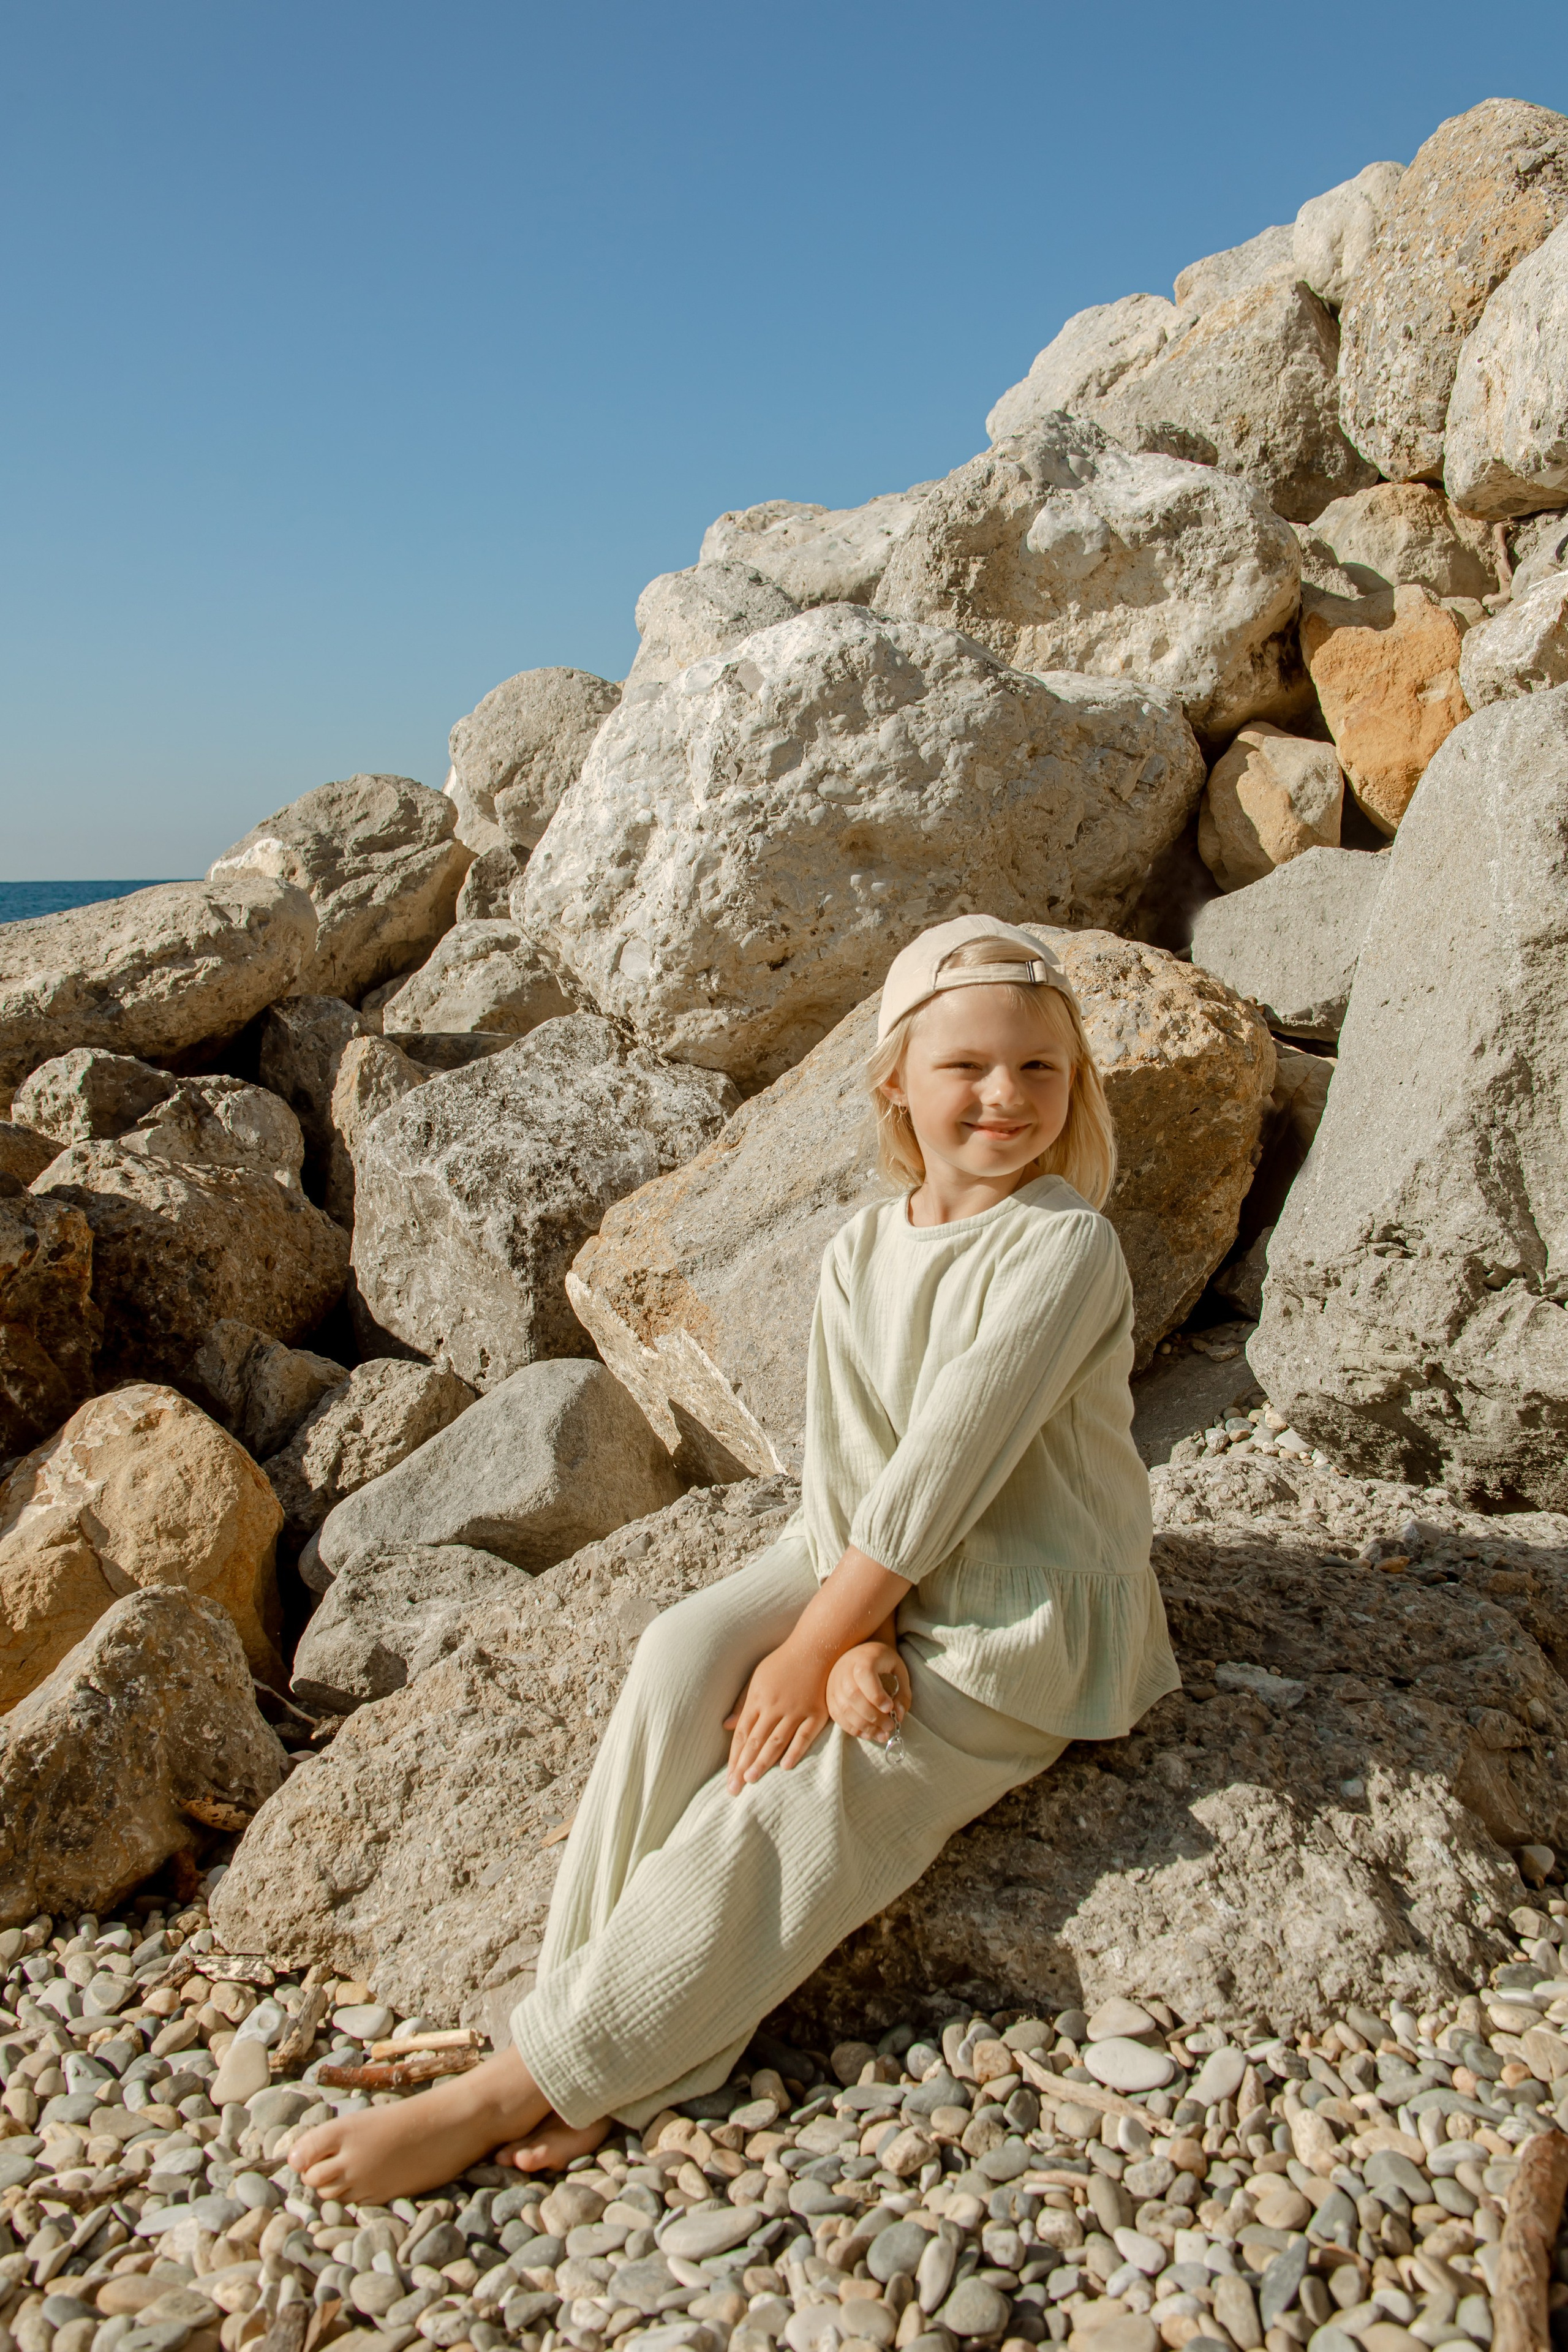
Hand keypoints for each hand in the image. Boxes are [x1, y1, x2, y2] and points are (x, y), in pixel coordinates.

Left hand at [723, 1638, 828, 1791]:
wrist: (816, 1647)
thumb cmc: (783, 1663)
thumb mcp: (757, 1678)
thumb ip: (742, 1703)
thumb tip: (725, 1726)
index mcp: (758, 1698)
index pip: (742, 1734)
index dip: (734, 1757)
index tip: (728, 1777)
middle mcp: (774, 1707)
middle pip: (755, 1741)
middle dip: (743, 1766)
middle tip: (734, 1788)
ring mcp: (796, 1710)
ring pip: (776, 1741)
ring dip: (763, 1762)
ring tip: (751, 1780)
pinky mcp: (816, 1713)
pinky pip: (804, 1736)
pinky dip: (795, 1751)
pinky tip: (785, 1767)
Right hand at [826, 1641, 910, 1743]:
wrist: (861, 1653)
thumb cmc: (883, 1663)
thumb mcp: (899, 1670)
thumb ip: (903, 1693)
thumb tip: (898, 1716)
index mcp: (863, 1658)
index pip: (865, 1675)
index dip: (876, 1694)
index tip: (889, 1708)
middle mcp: (844, 1670)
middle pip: (853, 1695)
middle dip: (873, 1716)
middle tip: (889, 1726)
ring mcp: (834, 1684)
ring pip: (844, 1709)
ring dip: (864, 1726)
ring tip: (882, 1735)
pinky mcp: (830, 1697)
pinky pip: (838, 1716)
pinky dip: (853, 1728)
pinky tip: (868, 1734)